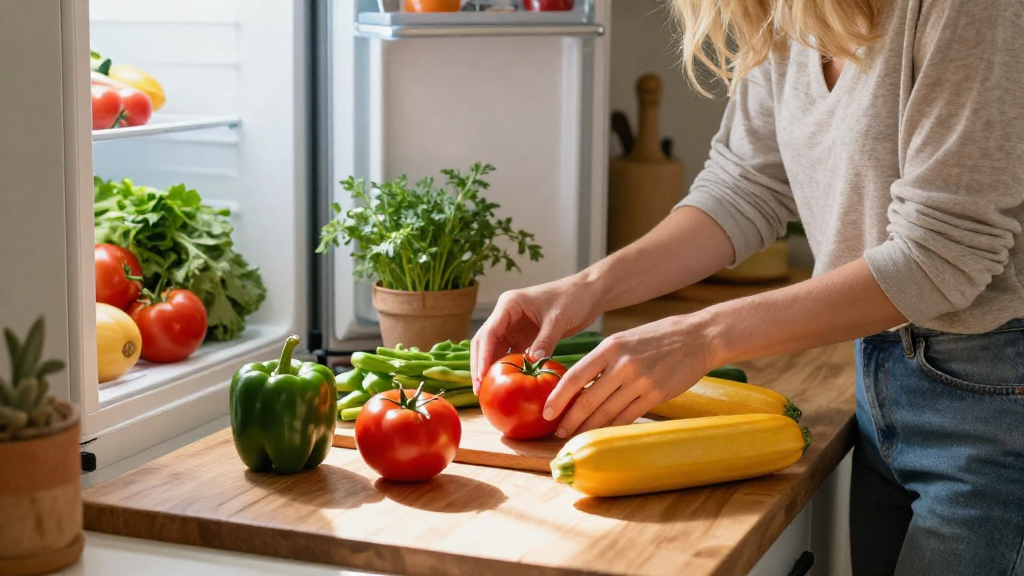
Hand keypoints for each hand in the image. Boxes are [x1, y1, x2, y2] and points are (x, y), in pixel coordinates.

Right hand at [471, 275, 599, 391]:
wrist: (588, 293)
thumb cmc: (572, 297)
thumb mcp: (557, 320)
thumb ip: (544, 341)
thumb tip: (533, 363)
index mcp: (509, 304)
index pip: (489, 332)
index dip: (482, 356)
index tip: (481, 376)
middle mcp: (507, 315)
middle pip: (485, 342)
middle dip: (480, 365)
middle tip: (479, 390)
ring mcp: (514, 326)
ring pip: (495, 349)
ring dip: (491, 368)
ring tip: (488, 390)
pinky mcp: (524, 336)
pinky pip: (511, 354)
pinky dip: (508, 367)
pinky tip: (507, 383)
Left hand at [542, 314, 712, 437]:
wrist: (698, 337)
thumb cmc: (657, 337)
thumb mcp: (624, 340)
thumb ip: (603, 360)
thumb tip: (579, 385)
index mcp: (610, 347)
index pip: (575, 376)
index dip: (558, 397)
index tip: (547, 412)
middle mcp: (622, 364)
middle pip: (588, 400)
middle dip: (570, 420)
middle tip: (558, 432)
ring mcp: (640, 381)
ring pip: (607, 412)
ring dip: (589, 427)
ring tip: (576, 436)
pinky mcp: (656, 395)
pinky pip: (628, 416)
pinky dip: (612, 427)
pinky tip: (602, 434)